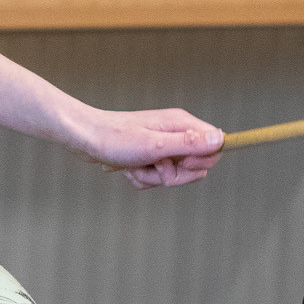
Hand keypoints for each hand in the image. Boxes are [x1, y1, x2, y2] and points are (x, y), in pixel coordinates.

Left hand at [75, 109, 222, 189]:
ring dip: (153, 177)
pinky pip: (157, 177)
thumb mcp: (155, 145)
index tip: (179, 161)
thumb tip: (221, 139)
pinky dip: (142, 178)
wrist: (83, 138)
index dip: (200, 163)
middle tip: (153, 164)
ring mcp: (162, 146)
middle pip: (195, 167)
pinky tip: (128, 169)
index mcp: (182, 124)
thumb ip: (189, 144)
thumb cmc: (115, 139)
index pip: (214, 148)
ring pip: (174, 175)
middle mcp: (175, 133)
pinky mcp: (149, 156)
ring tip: (135, 165)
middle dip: (173, 175)